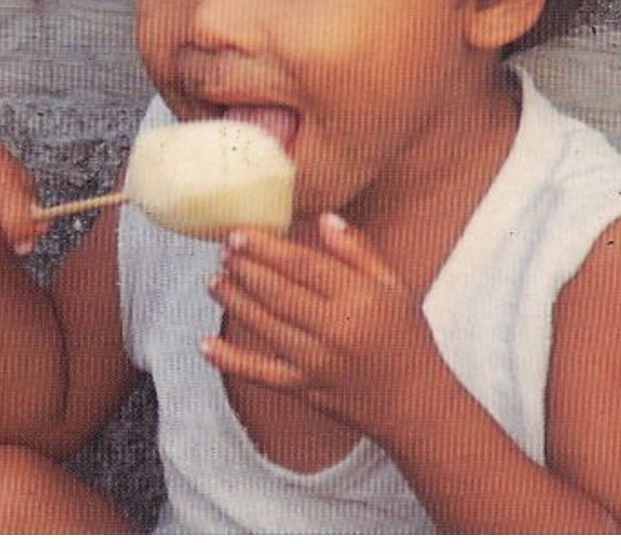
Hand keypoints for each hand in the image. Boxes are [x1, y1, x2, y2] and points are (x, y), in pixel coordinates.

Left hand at [203, 213, 448, 437]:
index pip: (302, 265)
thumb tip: (325, 219)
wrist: (415, 403)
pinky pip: (259, 373)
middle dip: (244, 268)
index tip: (241, 233)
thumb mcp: (394, 287)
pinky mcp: (303, 389)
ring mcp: (316, 362)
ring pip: (264, 325)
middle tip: (223, 250)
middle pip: (278, 292)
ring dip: (234, 300)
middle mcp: (335, 329)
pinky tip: (205, 344)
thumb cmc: (406, 339)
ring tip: (215, 280)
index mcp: (359, 298)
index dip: (266, 247)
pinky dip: (229, 360)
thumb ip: (359, 251)